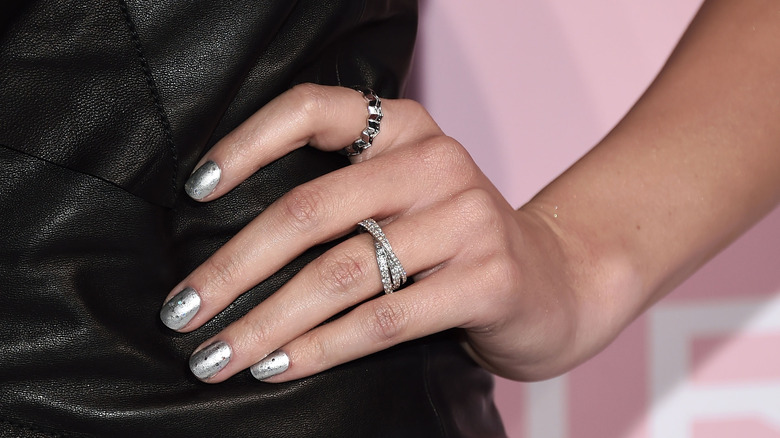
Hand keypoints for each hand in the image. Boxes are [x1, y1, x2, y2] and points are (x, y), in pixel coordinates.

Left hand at [160, 83, 583, 382]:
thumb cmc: (457, 243)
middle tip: (183, 311)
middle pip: (311, 210)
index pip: (313, 108)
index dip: (246, 144)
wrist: (557, 280)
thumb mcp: (404, 197)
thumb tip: (230, 248)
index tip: (196, 190)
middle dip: (234, 267)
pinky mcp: (488, 279)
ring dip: (266, 321)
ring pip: (341, 274)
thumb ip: (342, 198)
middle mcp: (436, 163)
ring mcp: (466, 219)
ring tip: (218, 356)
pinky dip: (320, 349)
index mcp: (406, 129)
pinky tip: (277, 367)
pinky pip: (383, 320)